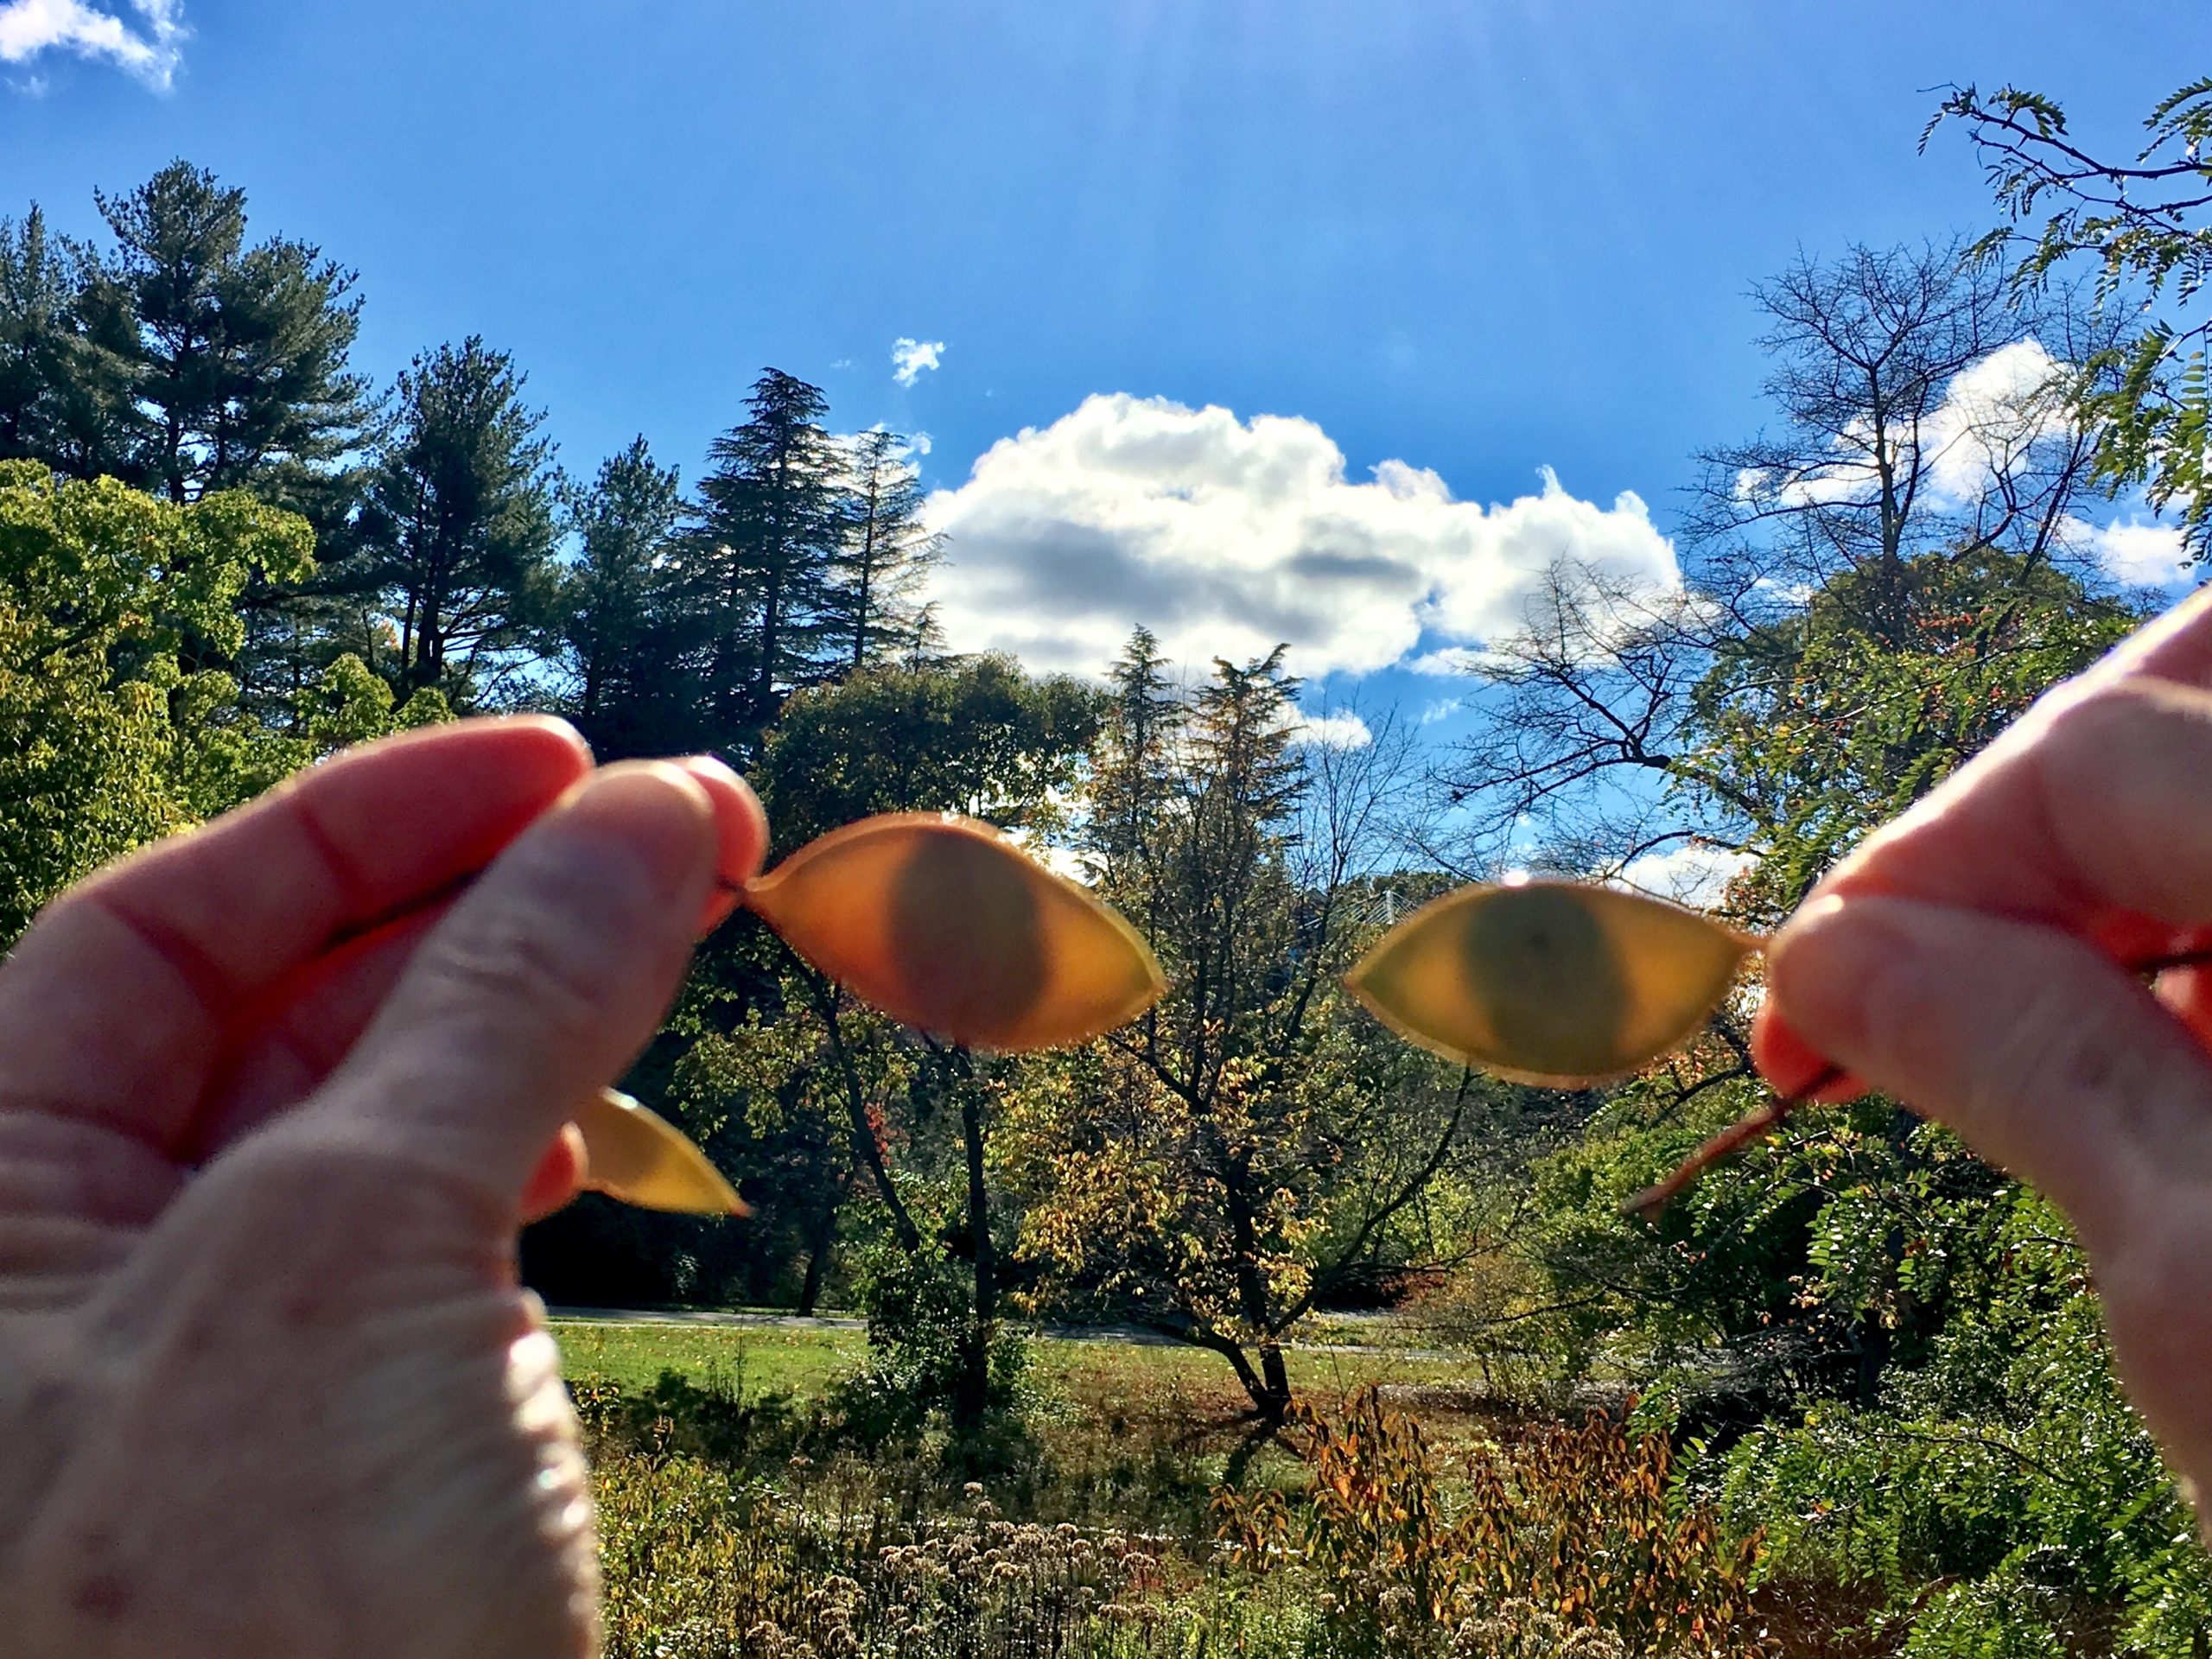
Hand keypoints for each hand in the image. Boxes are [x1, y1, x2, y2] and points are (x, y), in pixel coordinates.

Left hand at [0, 718, 765, 1658]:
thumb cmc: (261, 1631)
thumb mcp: (356, 1256)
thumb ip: (495, 1003)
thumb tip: (645, 809)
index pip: (149, 934)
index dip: (361, 820)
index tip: (559, 758)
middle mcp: (56, 1292)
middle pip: (260, 1018)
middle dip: (471, 907)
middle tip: (671, 835)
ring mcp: (195, 1387)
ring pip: (352, 1135)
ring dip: (513, 1026)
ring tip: (665, 950)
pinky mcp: (323, 1468)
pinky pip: (404, 1259)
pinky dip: (508, 1172)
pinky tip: (580, 1150)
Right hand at [1754, 584, 2211, 1514]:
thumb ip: (2030, 1066)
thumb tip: (1837, 957)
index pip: (2123, 759)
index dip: (1928, 854)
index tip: (1807, 992)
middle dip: (2052, 798)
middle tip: (1932, 955)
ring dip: (2128, 865)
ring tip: (2053, 1024)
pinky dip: (2211, 921)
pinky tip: (2185, 1043)